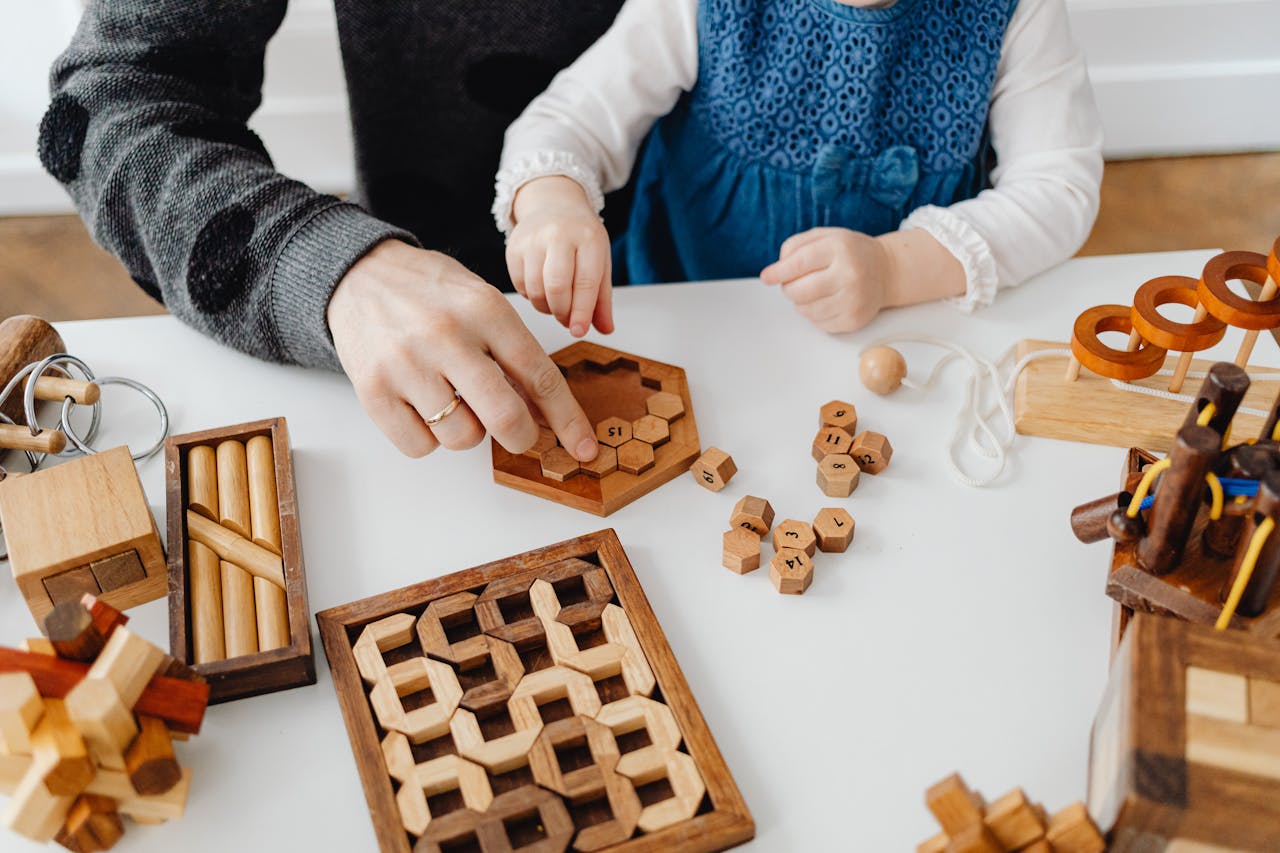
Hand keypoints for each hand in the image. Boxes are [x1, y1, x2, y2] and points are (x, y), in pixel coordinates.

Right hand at [327, 239, 598, 460]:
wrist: (358, 274)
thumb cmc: (430, 294)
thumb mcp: (481, 303)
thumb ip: (514, 352)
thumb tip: (549, 412)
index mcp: (484, 309)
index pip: (539, 375)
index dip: (567, 419)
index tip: (583, 447)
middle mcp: (446, 336)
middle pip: (505, 417)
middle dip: (521, 436)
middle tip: (518, 433)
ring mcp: (406, 365)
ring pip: (462, 437)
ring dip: (467, 431)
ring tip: (453, 400)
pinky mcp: (373, 391)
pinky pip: (421, 446)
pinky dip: (429, 438)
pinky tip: (423, 407)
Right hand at [506, 176, 613, 337]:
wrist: (553, 206)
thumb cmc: (581, 238)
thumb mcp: (600, 262)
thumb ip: (602, 299)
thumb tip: (605, 329)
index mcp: (588, 238)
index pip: (585, 282)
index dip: (581, 312)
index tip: (579, 332)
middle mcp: (558, 235)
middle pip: (556, 287)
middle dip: (562, 312)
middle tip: (568, 319)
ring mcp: (532, 239)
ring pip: (535, 289)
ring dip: (546, 308)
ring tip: (556, 304)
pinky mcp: (513, 247)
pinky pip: (520, 286)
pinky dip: (532, 297)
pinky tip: (542, 290)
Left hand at [759, 228, 893, 332]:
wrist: (886, 270)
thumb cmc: (849, 252)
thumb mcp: (825, 236)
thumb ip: (796, 246)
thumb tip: (774, 271)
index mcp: (840, 249)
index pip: (800, 263)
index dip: (778, 272)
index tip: (766, 277)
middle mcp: (849, 275)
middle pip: (799, 291)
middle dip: (789, 288)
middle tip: (793, 283)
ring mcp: (853, 300)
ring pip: (806, 310)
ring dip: (801, 302)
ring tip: (814, 290)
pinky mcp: (854, 319)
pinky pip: (818, 323)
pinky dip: (815, 314)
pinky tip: (827, 301)